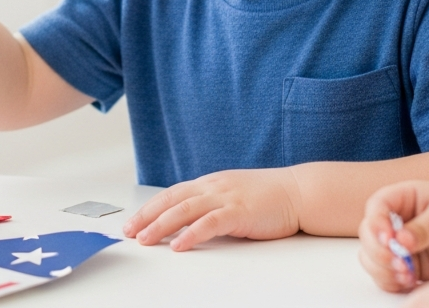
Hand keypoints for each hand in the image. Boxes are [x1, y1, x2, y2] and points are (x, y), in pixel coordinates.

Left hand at [122, 168, 303, 249]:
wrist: (300, 191)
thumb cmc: (270, 196)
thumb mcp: (234, 195)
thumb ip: (212, 204)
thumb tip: (190, 220)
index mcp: (210, 184)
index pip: (172, 193)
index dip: (150, 207)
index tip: (133, 221)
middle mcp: (213, 187)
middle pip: (171, 200)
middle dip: (147, 216)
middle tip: (129, 231)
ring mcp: (225, 198)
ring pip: (184, 210)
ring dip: (161, 225)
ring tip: (145, 239)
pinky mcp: (239, 212)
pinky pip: (210, 223)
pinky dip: (192, 234)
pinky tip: (179, 245)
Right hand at [359, 181, 428, 293]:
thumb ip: (423, 227)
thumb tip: (400, 240)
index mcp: (401, 198)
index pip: (376, 207)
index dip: (376, 223)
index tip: (388, 239)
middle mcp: (394, 220)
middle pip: (368, 235)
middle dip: (378, 252)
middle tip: (400, 263)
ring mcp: (398, 244)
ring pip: (371, 258)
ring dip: (383, 269)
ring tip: (407, 275)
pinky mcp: (406, 265)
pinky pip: (386, 275)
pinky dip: (391, 281)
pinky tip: (409, 281)